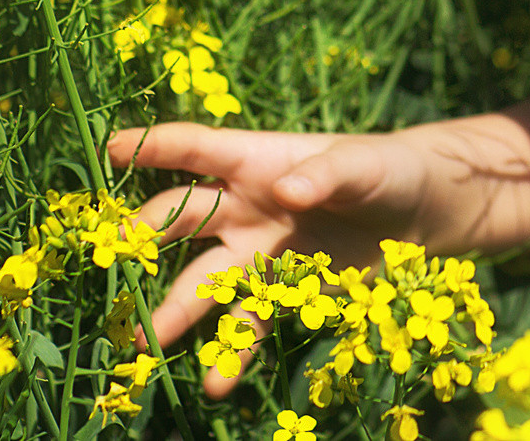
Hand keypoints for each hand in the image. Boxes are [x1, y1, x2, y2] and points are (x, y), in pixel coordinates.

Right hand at [105, 121, 438, 395]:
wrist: (420, 215)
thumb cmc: (385, 170)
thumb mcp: (363, 166)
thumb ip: (327, 174)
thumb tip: (287, 190)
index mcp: (257, 161)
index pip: (198, 149)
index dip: (156, 146)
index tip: (109, 148)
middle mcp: (243, 207)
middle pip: (182, 219)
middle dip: (144, 236)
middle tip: (112, 256)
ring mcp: (257, 253)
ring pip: (203, 281)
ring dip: (174, 310)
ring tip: (146, 341)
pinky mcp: (282, 293)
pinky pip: (248, 324)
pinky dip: (232, 353)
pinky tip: (216, 383)